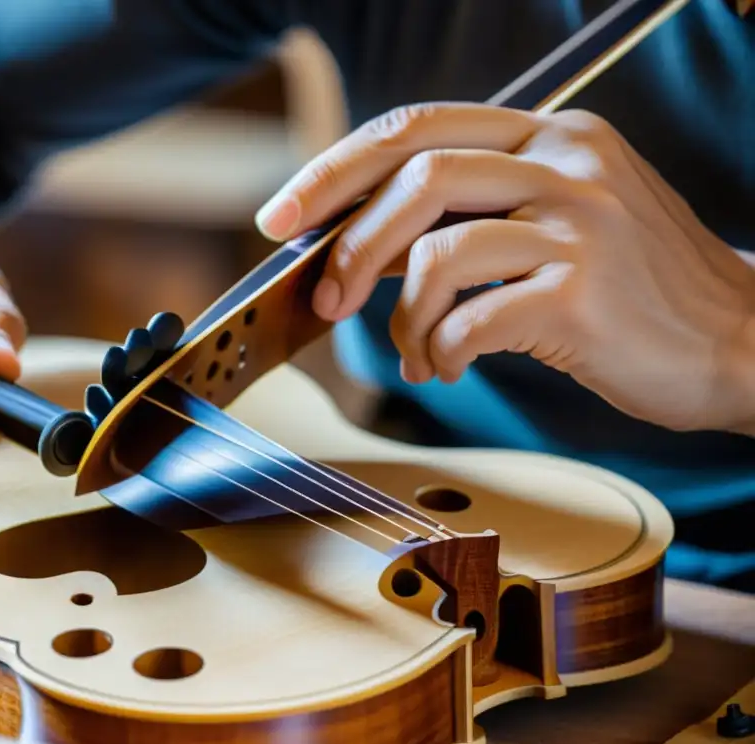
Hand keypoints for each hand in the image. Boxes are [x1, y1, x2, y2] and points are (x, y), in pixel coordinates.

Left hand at [255, 103, 754, 433]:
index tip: (282, 215)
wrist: (735, 340)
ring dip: (402, 318)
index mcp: (550, 136)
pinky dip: (440, 351)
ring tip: (415, 353)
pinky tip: (450, 367)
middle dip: (349, 245)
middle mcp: (568, 164)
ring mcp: (582, 224)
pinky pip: (472, 320)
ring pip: (439, 254)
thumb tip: (359, 242)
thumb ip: (465, 220)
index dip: (334, 170)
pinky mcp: (584, 292)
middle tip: (325, 300)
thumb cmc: (629, 292)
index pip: (416, 128)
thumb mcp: (552, 228)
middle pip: (417, 177)